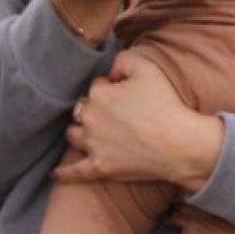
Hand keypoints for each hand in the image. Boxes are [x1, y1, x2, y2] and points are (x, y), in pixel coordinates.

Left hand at [54, 51, 224, 191]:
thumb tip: (111, 71)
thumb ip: (124, 60)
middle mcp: (90, 119)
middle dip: (93, 109)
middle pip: (81, 109)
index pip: (96, 86)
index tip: (126, 93)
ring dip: (79, 131)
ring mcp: (93, 145)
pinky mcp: (100, 168)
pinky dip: (64, 173)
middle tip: (114, 114)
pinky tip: (55, 174)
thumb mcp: (147, 68)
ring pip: (73, 135)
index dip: (111, 88)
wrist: (179, 144)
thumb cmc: (166, 104)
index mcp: (99, 94)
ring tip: (88, 132)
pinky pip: (74, 172)